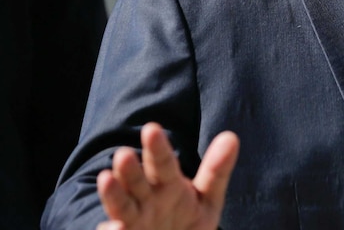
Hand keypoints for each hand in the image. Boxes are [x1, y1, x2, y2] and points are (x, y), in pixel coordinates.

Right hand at [96, 122, 239, 229]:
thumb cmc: (188, 221)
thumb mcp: (207, 198)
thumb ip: (216, 170)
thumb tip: (231, 136)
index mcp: (168, 184)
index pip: (163, 163)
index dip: (158, 148)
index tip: (152, 128)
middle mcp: (146, 199)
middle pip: (137, 181)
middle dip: (131, 169)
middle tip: (124, 154)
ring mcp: (134, 220)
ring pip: (122, 205)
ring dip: (114, 193)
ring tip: (107, 178)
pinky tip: (115, 228)